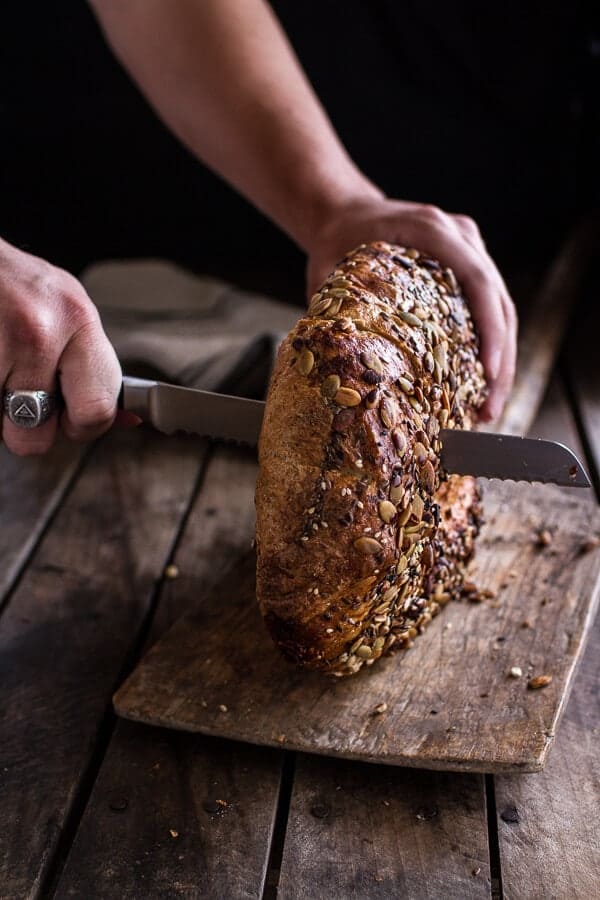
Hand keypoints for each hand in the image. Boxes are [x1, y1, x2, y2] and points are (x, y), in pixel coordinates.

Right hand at [0, 238, 124, 454]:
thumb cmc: (20, 285)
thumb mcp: (70, 312)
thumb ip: (95, 367)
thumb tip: (128, 419)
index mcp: (78, 321)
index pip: (96, 410)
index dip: (82, 427)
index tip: (71, 419)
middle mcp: (38, 333)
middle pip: (35, 436)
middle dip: (29, 429)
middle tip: (27, 399)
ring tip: (3, 371)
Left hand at [305, 197, 516, 421]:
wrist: (346, 213)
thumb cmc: (337, 241)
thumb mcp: (328, 270)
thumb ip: (331, 307)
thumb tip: (332, 361)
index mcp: (432, 229)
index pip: (477, 280)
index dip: (490, 328)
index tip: (488, 371)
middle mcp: (460, 237)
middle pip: (499, 302)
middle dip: (501, 361)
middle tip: (489, 410)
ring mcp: (470, 250)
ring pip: (502, 310)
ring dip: (500, 362)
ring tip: (487, 409)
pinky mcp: (469, 268)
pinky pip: (489, 311)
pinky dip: (488, 349)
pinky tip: (478, 386)